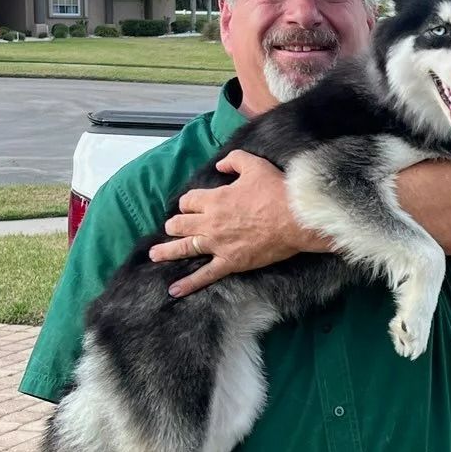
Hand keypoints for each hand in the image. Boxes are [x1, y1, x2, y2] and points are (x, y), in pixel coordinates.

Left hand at [149, 151, 327, 297]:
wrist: (295, 218)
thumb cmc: (276, 191)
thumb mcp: (254, 165)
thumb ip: (233, 161)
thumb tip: (220, 166)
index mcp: (214, 199)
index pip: (188, 201)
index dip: (188, 203)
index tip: (191, 205)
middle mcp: (210, 222)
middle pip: (180, 224)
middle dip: (174, 225)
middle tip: (172, 228)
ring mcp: (217, 244)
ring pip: (184, 248)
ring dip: (167, 251)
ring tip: (154, 255)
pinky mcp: (230, 262)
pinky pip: (205, 275)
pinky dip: (188, 284)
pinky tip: (174, 290)